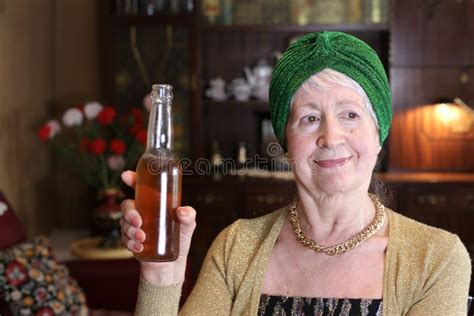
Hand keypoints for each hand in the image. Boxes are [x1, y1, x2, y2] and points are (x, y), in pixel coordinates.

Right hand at [120, 170, 195, 285]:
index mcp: (153, 203)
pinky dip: (130, 243)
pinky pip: (124, 240)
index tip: (126, 175)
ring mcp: (134, 227)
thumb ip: (189, 216)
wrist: (173, 264)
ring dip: (130, 230)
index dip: (131, 179)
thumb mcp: (188, 225)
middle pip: (127, 206)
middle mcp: (141, 213)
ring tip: (142, 238)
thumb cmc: (180, 239)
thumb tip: (182, 211)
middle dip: (129, 212)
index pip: (139, 188)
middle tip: (139, 222)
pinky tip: (139, 247)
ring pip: (123, 223)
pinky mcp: (131, 242)